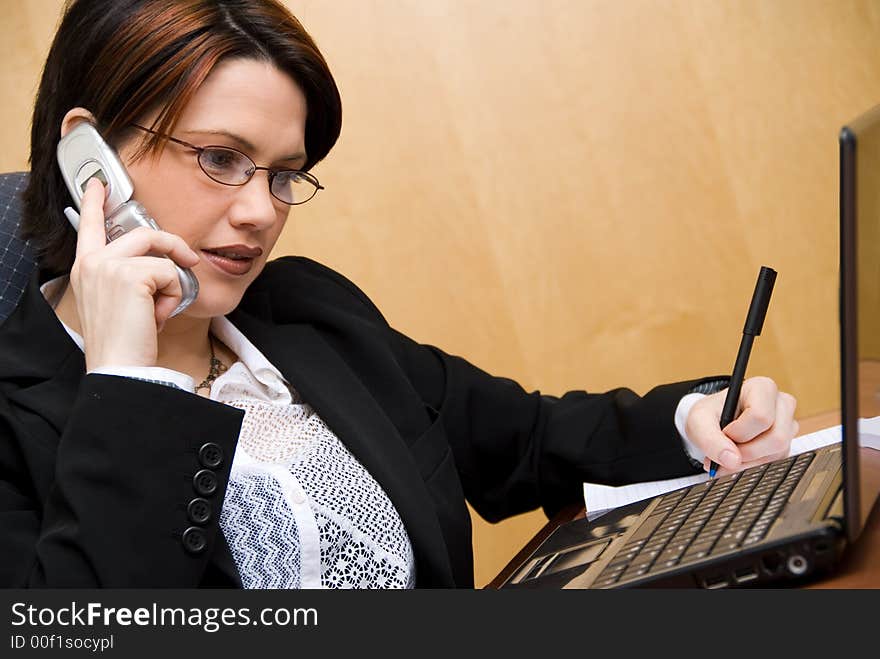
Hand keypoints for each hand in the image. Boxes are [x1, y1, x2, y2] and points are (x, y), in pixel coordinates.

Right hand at [69, 178, 199, 370]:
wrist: (120, 368)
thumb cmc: (126, 342)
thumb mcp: (124, 303)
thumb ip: (133, 277)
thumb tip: (165, 263)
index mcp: (85, 268)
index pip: (89, 226)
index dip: (96, 202)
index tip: (100, 184)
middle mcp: (92, 262)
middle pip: (144, 234)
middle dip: (174, 247)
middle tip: (190, 259)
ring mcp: (108, 266)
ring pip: (162, 256)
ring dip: (171, 285)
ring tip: (158, 311)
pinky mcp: (129, 275)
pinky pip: (171, 274)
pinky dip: (172, 296)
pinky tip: (156, 316)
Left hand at [684, 376, 798, 475]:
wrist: (712, 424)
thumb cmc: (709, 415)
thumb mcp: (698, 421)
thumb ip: (710, 439)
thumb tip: (732, 461)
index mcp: (762, 388)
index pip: (760, 416)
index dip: (739, 432)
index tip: (724, 433)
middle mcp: (782, 404)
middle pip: (776, 438)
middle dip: (745, 452)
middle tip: (725, 451)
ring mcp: (788, 425)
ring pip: (778, 453)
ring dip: (748, 462)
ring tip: (729, 455)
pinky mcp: (787, 444)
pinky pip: (776, 462)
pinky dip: (753, 466)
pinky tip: (739, 459)